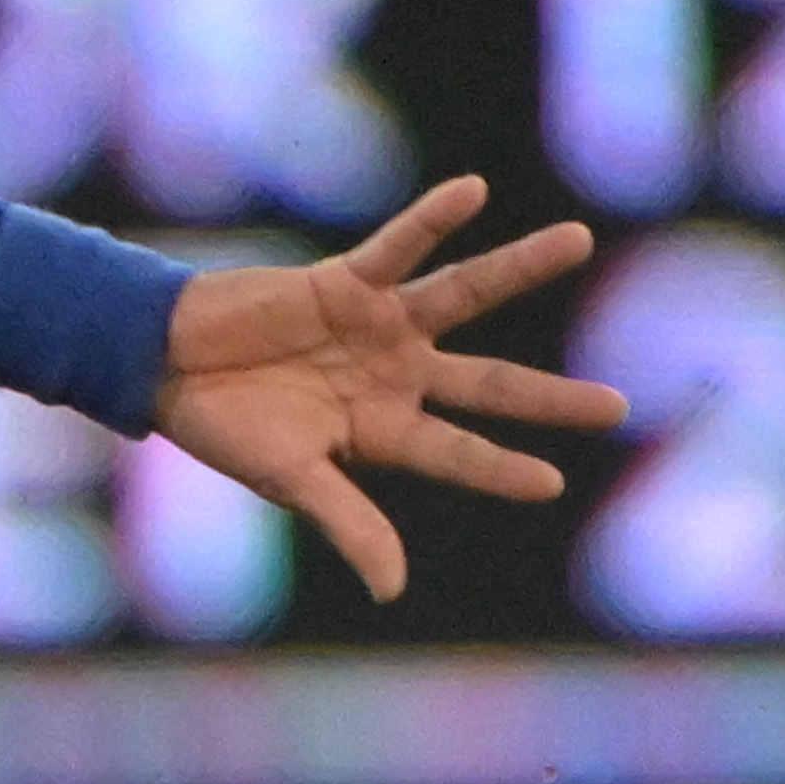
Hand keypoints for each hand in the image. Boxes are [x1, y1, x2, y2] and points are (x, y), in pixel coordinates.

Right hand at [152, 175, 630, 603]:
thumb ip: (349, 524)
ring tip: (578, 240)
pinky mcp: (349, 279)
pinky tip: (473, 192)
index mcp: (382, 433)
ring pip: (464, 295)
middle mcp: (395, 377)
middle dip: (549, 398)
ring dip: (520, 268)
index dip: (502, 468)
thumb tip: (393, 591)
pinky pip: (399, 245)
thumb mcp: (290, 479)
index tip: (553, 482)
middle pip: (489, 385)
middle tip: (618, 408)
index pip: (457, 453)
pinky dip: (432, 220)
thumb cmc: (222, 426)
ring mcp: (378, 326)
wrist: (165, 362)